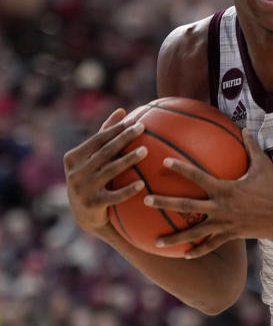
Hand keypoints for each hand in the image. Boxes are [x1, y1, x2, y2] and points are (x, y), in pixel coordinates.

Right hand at [63, 108, 147, 233]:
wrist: (84, 214)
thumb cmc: (92, 178)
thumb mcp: (93, 158)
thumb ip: (105, 135)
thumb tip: (122, 110)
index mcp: (72, 158)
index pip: (97, 140)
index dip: (116, 129)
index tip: (134, 121)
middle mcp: (74, 173)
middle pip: (104, 152)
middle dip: (124, 138)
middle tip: (142, 128)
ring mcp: (82, 189)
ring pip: (109, 171)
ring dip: (128, 160)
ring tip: (146, 151)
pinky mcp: (92, 205)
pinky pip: (114, 196)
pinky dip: (128, 190)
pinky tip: (142, 183)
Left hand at [146, 129, 272, 257]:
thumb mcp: (264, 165)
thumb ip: (251, 147)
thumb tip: (243, 128)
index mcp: (226, 188)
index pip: (198, 176)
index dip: (181, 168)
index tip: (164, 162)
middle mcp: (222, 207)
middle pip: (188, 205)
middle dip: (165, 202)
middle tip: (146, 200)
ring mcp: (226, 224)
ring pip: (195, 232)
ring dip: (175, 237)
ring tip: (156, 242)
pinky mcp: (233, 235)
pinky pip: (212, 245)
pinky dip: (198, 251)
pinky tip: (184, 256)